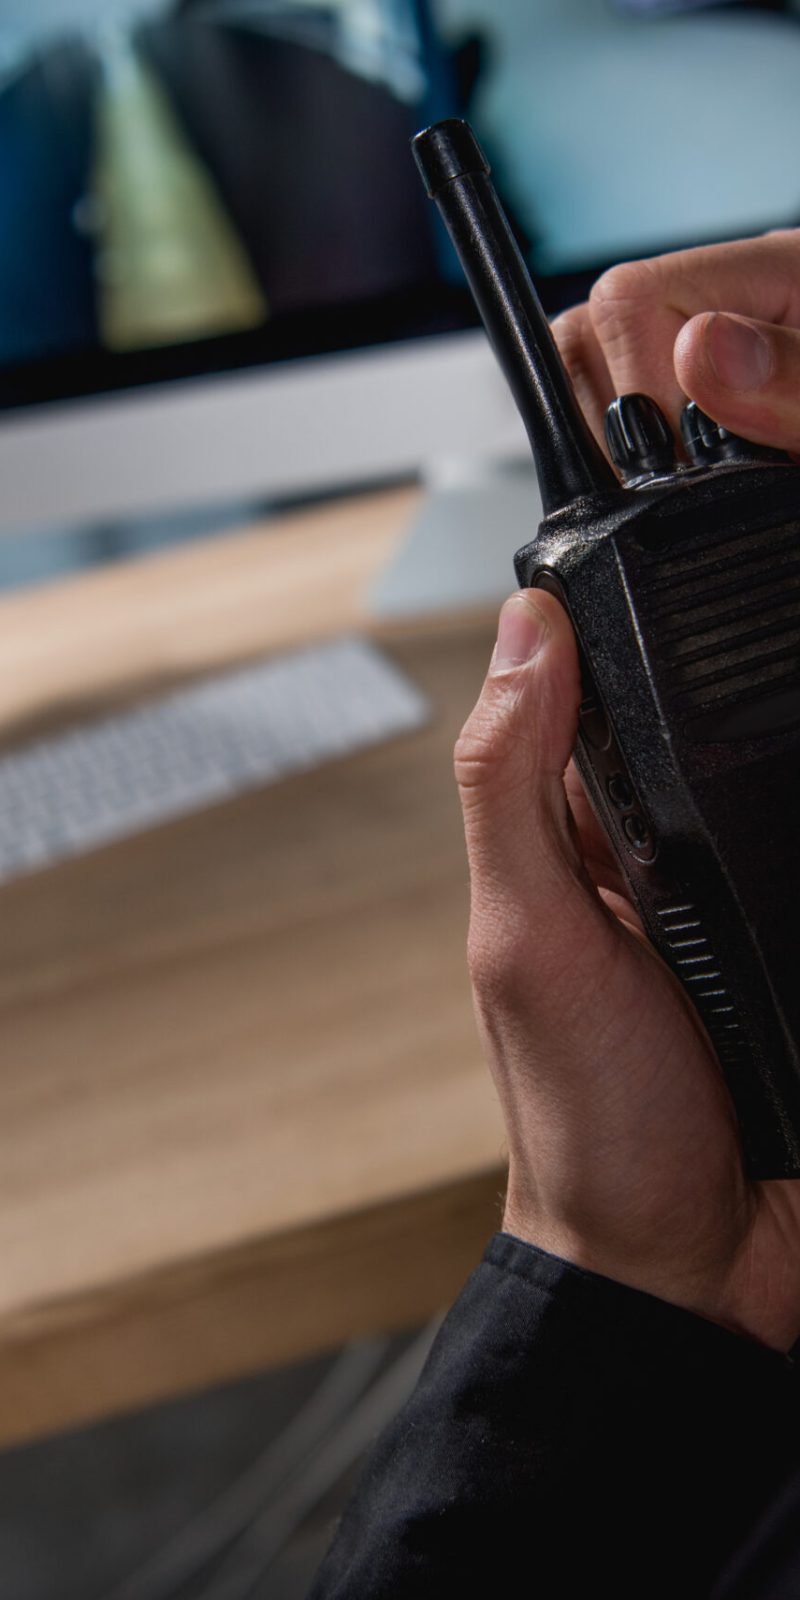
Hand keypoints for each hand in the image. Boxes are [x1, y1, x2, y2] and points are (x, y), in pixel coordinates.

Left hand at [457, 230, 799, 1351]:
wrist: (693, 1272)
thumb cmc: (592, 1118)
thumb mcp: (527, 938)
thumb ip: (514, 788)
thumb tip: (524, 625)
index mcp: (604, 828)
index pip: (624, 676)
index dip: (651, 584)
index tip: (705, 472)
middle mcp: (693, 843)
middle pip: (739, 705)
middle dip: (778, 627)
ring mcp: (773, 887)